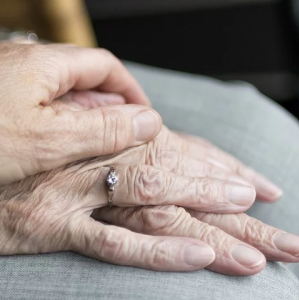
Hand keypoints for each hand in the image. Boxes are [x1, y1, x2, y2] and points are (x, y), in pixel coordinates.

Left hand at [0, 42, 156, 184]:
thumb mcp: (48, 140)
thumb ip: (102, 129)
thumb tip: (147, 122)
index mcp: (42, 62)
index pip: (106, 66)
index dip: (131, 90)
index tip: (145, 115)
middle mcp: (28, 63)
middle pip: (86, 79)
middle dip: (111, 107)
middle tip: (125, 137)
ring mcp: (11, 79)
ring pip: (64, 94)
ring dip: (86, 117)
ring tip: (99, 144)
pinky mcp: (1, 97)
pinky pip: (41, 104)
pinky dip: (60, 121)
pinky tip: (62, 142)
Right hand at [0, 126, 288, 273]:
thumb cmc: (37, 142)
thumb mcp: (79, 127)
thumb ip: (115, 127)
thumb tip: (148, 121)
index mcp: (114, 140)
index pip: (184, 153)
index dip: (225, 168)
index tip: (261, 186)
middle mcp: (106, 163)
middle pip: (184, 181)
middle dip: (233, 201)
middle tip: (279, 225)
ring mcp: (83, 196)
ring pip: (159, 210)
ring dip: (211, 230)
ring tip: (259, 252)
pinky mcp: (56, 225)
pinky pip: (115, 243)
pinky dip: (158, 252)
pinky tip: (198, 258)